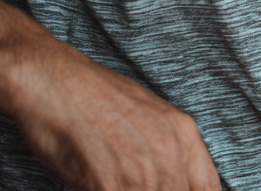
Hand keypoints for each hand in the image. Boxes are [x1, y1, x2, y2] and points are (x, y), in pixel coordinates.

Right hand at [12, 39, 220, 190]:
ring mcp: (139, 167)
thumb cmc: (96, 99)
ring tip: (109, 179)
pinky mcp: (107, 181)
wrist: (53, 81)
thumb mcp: (148, 118)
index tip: (168, 190)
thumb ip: (169, 153)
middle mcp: (169, 149)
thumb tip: (174, 183)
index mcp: (184, 132)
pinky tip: (93, 184)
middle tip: (124, 181)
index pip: (207, 187)